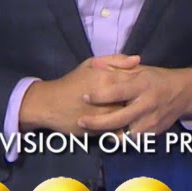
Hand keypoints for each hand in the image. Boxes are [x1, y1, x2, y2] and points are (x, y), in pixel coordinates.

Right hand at [18, 54, 138, 134]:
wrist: (49, 104)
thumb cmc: (72, 82)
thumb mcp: (91, 64)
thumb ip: (116, 60)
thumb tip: (138, 59)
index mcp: (108, 79)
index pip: (135, 80)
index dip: (140, 83)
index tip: (142, 84)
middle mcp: (109, 98)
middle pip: (135, 100)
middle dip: (139, 100)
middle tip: (142, 99)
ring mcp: (105, 116)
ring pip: (129, 117)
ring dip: (133, 115)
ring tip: (135, 111)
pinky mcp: (100, 131)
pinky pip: (119, 131)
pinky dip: (124, 128)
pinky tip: (125, 123)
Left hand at [76, 58, 191, 134]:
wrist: (183, 93)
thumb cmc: (155, 78)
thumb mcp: (139, 69)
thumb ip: (117, 68)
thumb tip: (94, 64)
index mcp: (142, 85)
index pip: (118, 91)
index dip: (100, 95)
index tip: (84, 96)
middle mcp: (147, 104)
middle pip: (119, 119)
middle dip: (98, 122)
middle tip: (81, 121)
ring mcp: (151, 121)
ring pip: (126, 135)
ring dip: (108, 135)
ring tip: (94, 132)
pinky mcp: (154, 133)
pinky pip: (134, 140)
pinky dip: (121, 140)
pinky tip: (110, 136)